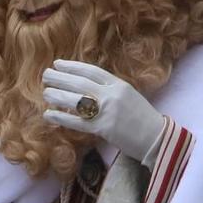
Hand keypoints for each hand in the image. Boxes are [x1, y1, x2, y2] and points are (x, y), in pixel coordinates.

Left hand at [41, 60, 167, 162]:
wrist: (157, 138)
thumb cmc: (143, 118)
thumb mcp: (129, 96)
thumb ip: (110, 89)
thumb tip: (87, 87)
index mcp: (119, 84)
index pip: (91, 71)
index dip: (73, 66)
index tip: (58, 64)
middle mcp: (112, 95)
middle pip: (80, 83)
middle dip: (60, 78)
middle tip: (45, 75)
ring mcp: (107, 111)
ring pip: (76, 100)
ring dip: (57, 96)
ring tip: (45, 93)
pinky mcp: (103, 128)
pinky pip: (77, 122)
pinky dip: (61, 117)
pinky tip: (49, 115)